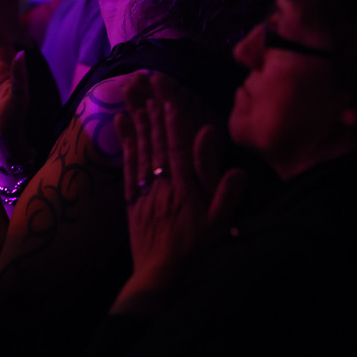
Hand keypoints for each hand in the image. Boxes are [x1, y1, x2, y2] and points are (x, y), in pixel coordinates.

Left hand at [117, 74, 244, 292]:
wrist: (161, 279)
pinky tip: (121, 122)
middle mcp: (162, 184)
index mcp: (185, 189)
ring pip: (140, 147)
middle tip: (144, 77)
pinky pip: (128, 165)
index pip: (178, 147)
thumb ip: (223, 191)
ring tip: (131, 88)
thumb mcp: (218, 225)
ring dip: (137, 115)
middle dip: (151, 106)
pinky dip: (125, 141)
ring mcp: (145, 190)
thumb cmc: (196, 252)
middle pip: (156, 139)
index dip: (173, 120)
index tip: (167, 94)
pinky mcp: (132, 199)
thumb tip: (235, 165)